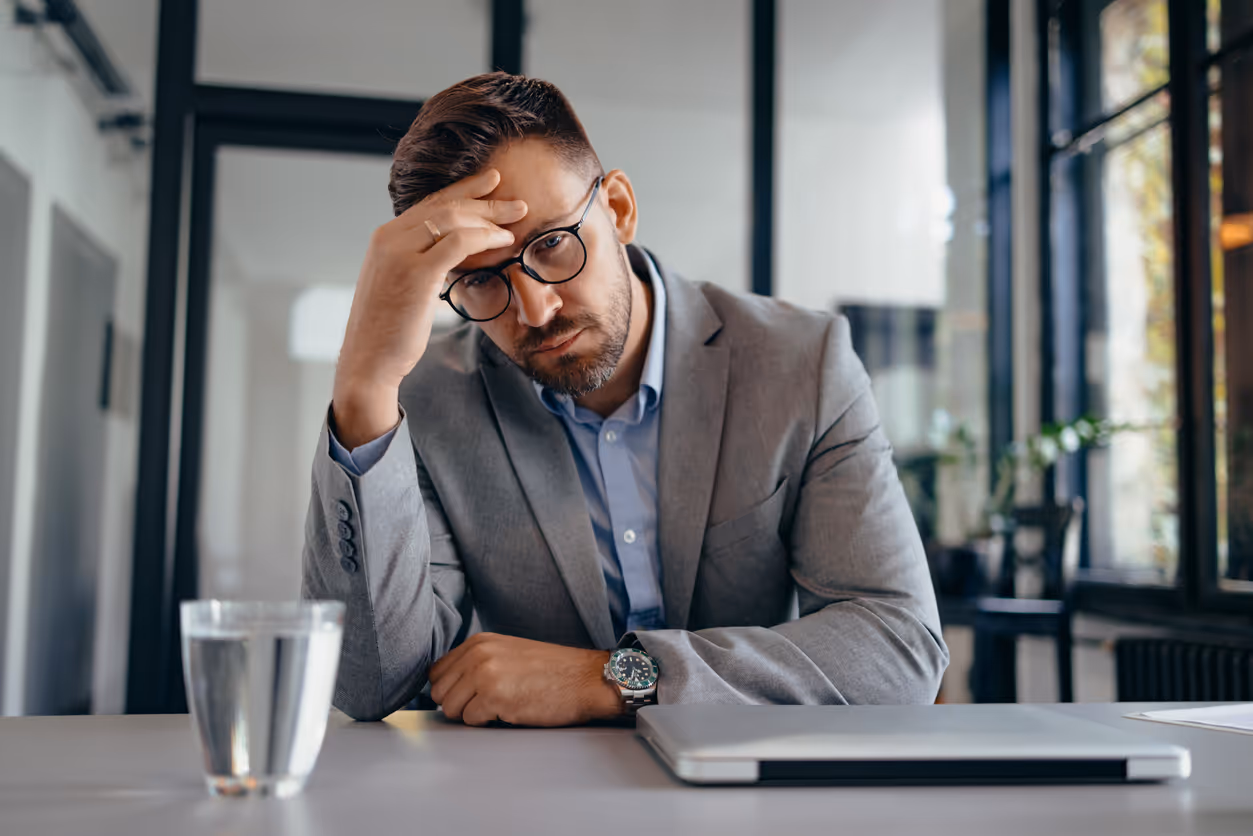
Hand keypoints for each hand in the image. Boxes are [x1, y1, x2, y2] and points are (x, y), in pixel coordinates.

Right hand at [332, 168, 527, 446]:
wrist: (367, 361)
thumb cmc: (387, 333)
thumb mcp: (400, 288)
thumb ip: (419, 265)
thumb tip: (448, 260)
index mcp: (384, 238)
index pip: (430, 204)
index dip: (463, 191)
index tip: (491, 184)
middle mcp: (389, 238)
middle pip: (444, 206)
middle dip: (484, 199)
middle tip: (516, 202)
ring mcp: (400, 252)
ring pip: (452, 219)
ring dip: (489, 217)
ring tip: (516, 219)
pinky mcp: (416, 272)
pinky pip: (458, 243)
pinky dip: (484, 237)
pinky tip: (503, 241)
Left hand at [428, 633, 623, 726]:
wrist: (586, 679)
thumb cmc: (552, 671)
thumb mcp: (508, 653)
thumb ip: (476, 663)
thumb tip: (446, 687)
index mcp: (479, 642)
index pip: (436, 672)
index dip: (450, 689)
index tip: (469, 695)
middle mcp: (478, 654)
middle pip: (439, 692)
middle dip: (459, 704)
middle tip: (486, 704)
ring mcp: (486, 674)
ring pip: (451, 709)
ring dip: (472, 715)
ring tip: (500, 706)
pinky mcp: (496, 697)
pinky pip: (471, 720)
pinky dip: (488, 722)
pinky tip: (510, 711)